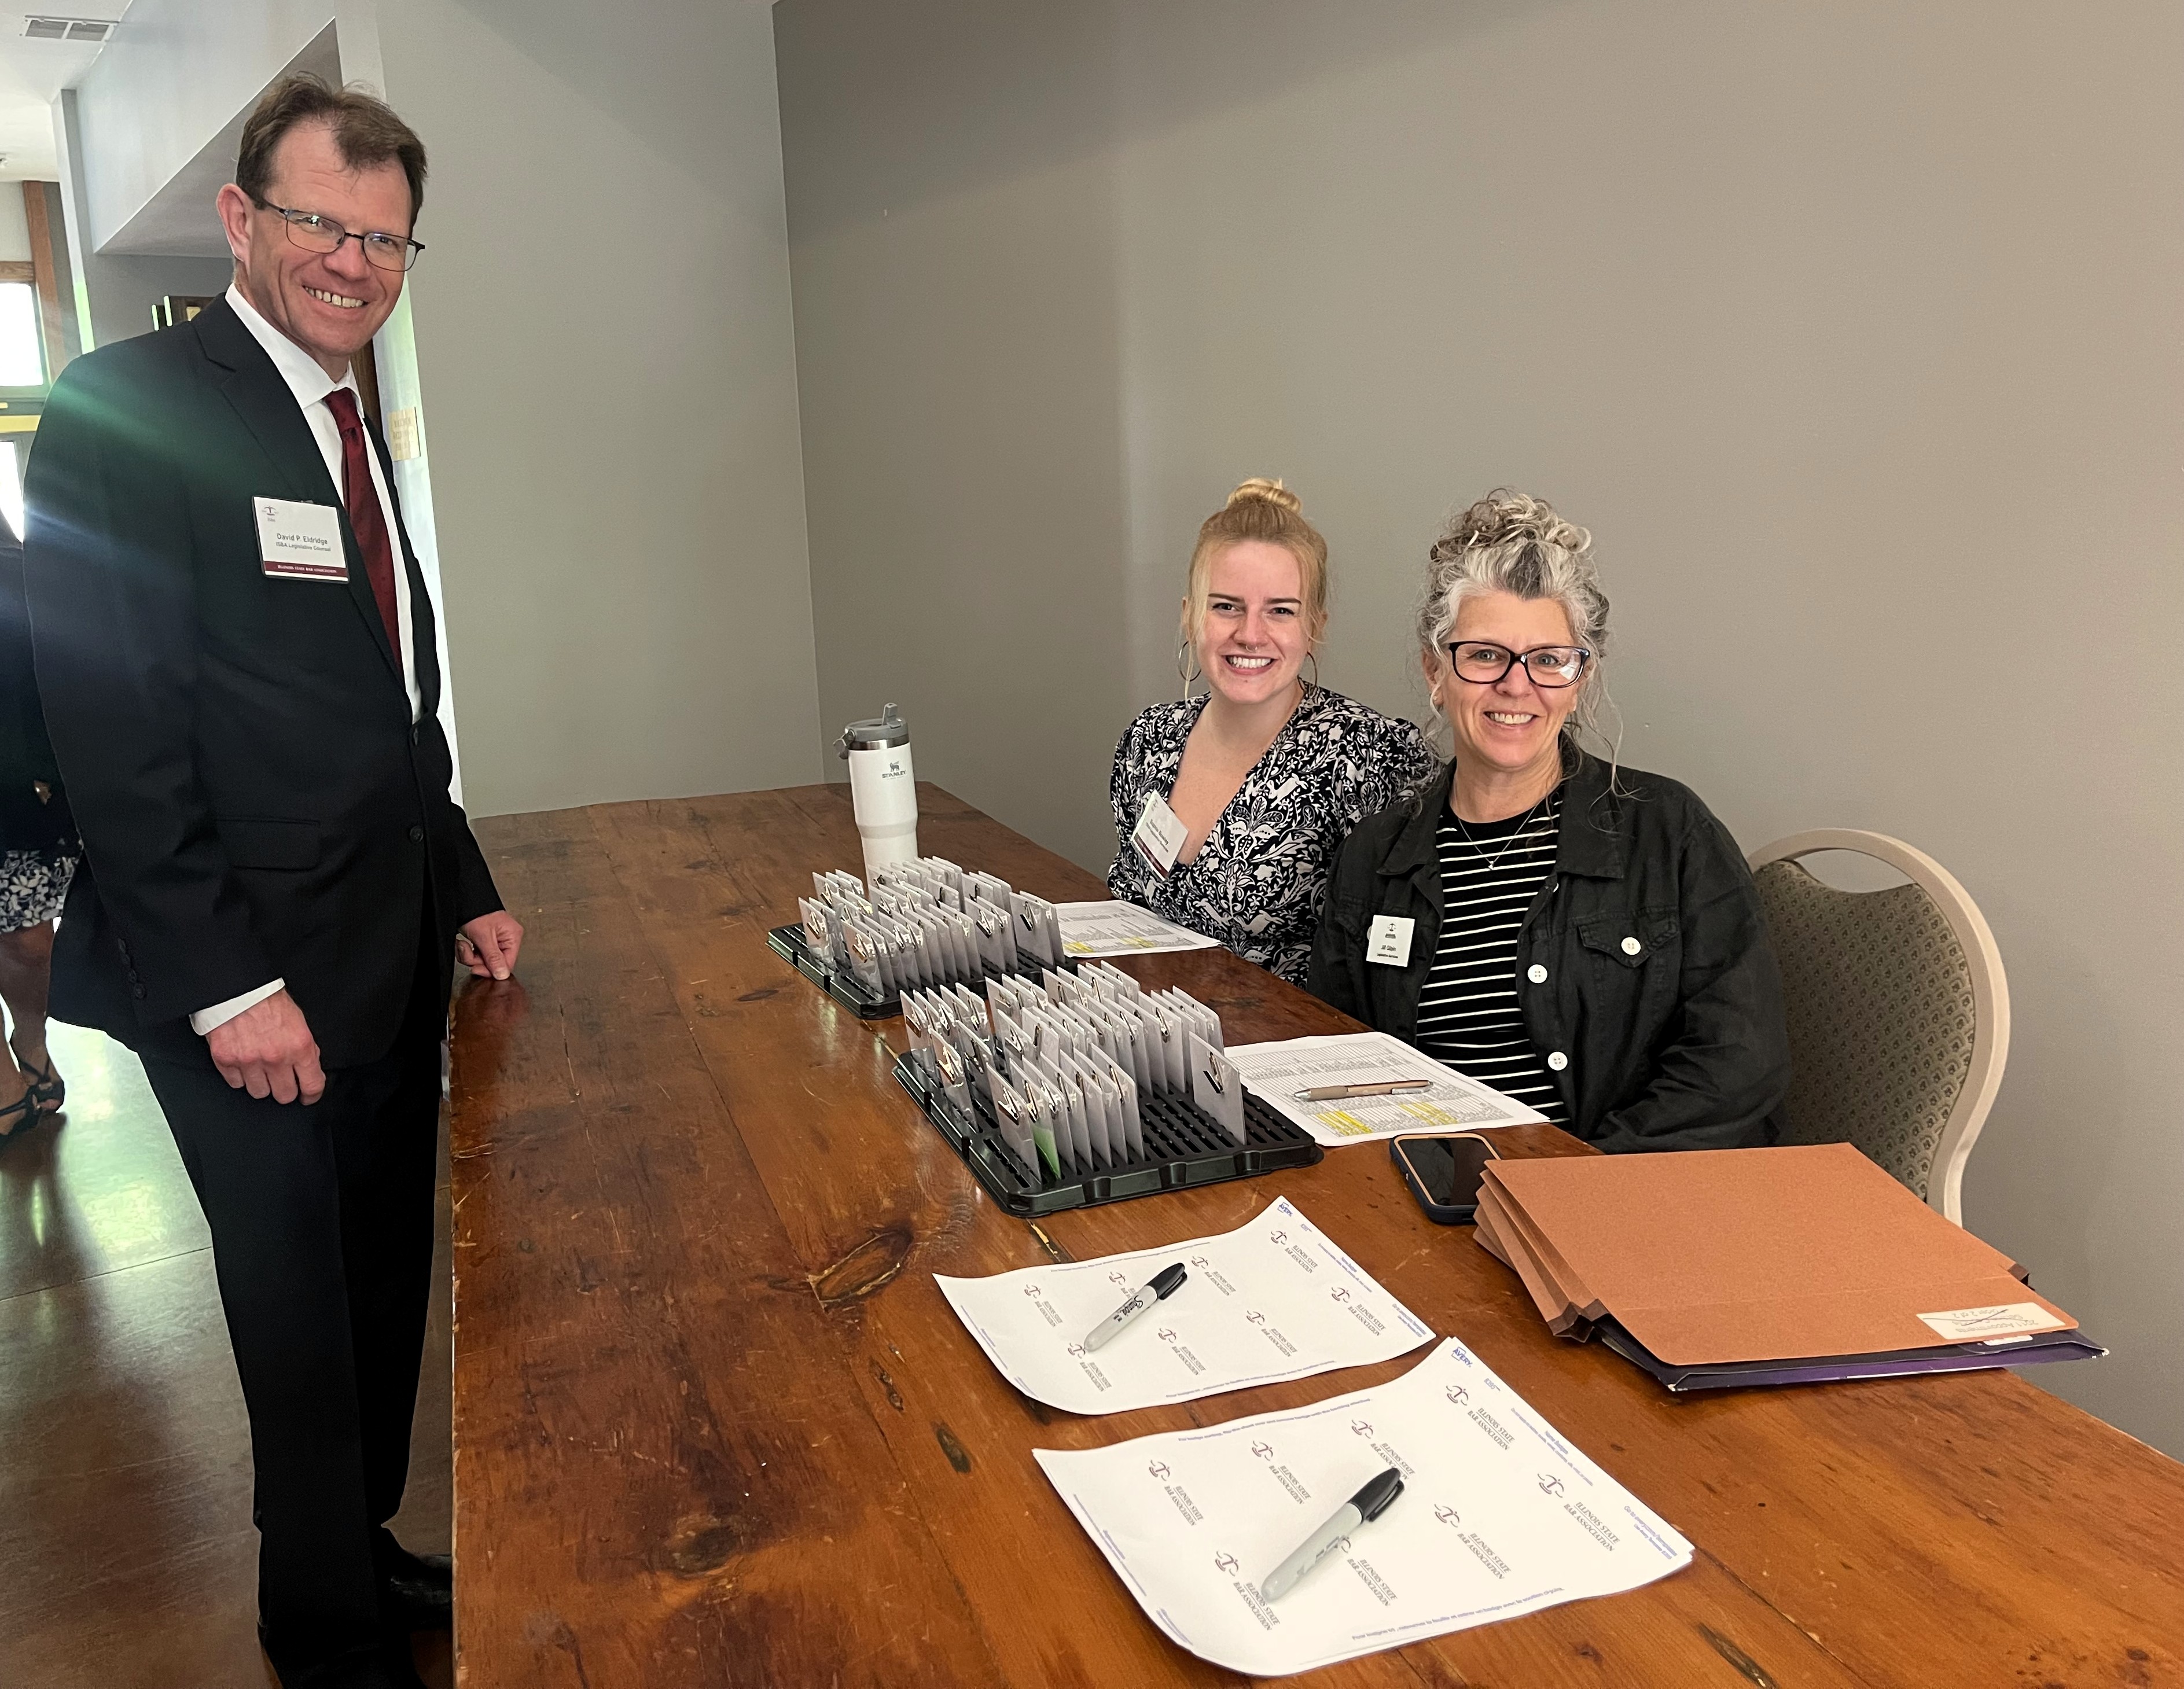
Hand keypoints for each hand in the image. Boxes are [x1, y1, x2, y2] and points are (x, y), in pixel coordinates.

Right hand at [206, 989, 324, 1104]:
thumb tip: (309, 1066)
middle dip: (285, 1089)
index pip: (312, 1085)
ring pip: (259, 1093)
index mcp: (299, 1046)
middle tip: (282, 1080)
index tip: (308, 1096)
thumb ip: (305, 1047)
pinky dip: (240, 1077)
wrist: (237, 987)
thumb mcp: (299, 1021)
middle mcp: (275, 1058)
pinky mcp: (226, 1061)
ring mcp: (249, 1061)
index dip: (311, 1095)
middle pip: (284, 1096)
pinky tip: (244, 1063)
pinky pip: (236, 1083)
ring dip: (261, 1084)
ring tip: (260, 1068)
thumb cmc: (268, 1000)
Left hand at [456, 909, 523, 980]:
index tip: (476, 968)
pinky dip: (466, 952)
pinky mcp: (483, 942)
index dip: (491, 969)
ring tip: (463, 944)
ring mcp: (494, 941)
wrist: (462, 899)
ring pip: (482, 961)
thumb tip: (502, 974)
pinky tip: (462, 943)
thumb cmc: (476, 911)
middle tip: (467, 950)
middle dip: (476, 960)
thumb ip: (493, 957)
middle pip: (493, 964)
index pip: (507, 963)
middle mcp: (505, 939)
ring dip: (468, 955)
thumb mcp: (483, 936)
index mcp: (512, 936)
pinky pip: (476, 955)